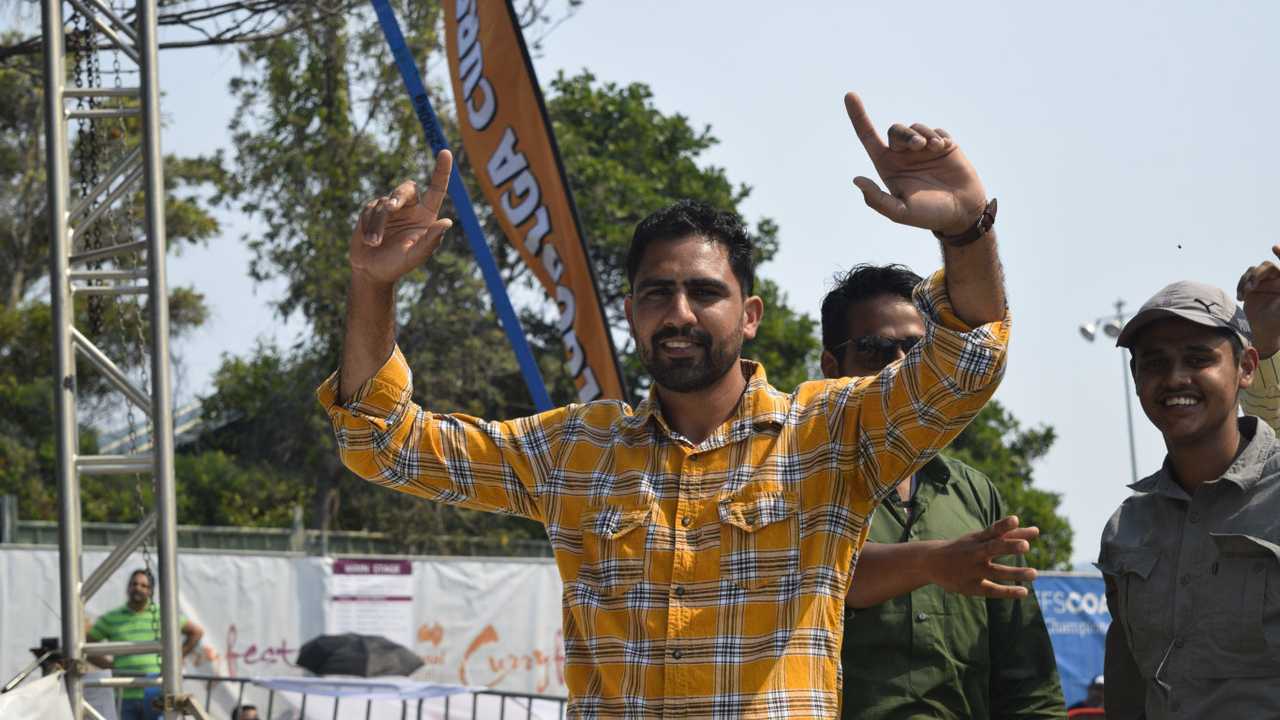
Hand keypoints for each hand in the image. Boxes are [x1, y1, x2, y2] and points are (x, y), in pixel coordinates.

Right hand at [349, 149, 454, 284]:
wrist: (371, 271)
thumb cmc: (398, 264)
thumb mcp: (416, 255)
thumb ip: (431, 240)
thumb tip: (447, 222)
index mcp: (425, 216)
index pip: (436, 189)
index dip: (441, 171)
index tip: (445, 152)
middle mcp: (409, 208)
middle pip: (407, 188)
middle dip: (398, 196)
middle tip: (390, 208)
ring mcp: (389, 208)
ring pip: (384, 203)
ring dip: (378, 224)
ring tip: (375, 243)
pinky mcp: (370, 211)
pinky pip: (370, 210)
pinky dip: (369, 226)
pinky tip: (369, 241)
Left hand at [844, 92, 987, 235]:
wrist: (962, 212)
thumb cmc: (928, 215)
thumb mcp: (900, 212)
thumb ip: (877, 199)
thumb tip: (856, 179)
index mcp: (888, 167)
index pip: (868, 137)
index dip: (858, 116)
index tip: (849, 95)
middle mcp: (903, 155)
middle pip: (895, 130)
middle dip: (905, 134)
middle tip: (918, 146)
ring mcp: (923, 149)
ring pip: (916, 127)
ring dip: (924, 135)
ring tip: (934, 148)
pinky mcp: (944, 145)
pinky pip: (937, 131)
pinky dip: (939, 137)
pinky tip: (944, 149)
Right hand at [927, 516, 1038, 598]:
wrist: (931, 562)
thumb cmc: (964, 548)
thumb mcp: (981, 538)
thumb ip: (1009, 535)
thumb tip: (1036, 531)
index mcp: (977, 539)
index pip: (992, 530)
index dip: (1003, 525)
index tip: (1016, 520)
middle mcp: (974, 552)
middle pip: (992, 548)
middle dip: (1008, 547)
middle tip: (1026, 546)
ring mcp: (972, 570)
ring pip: (995, 572)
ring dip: (1014, 573)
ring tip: (1034, 573)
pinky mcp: (971, 586)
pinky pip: (991, 589)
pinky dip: (1007, 591)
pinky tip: (1023, 591)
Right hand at [1237, 244, 1279, 356]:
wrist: (1262, 332)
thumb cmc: (1277, 321)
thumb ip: (1279, 289)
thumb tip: (1278, 277)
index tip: (1274, 247)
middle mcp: (1277, 279)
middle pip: (1267, 267)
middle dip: (1258, 275)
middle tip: (1251, 286)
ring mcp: (1264, 282)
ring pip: (1254, 271)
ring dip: (1248, 280)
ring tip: (1245, 294)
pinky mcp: (1252, 286)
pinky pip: (1245, 278)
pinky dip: (1241, 286)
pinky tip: (1241, 297)